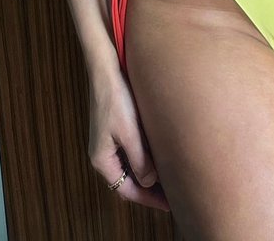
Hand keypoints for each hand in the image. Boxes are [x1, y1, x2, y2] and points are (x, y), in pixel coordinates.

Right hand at [88, 66, 169, 211]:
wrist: (106, 69)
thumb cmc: (116, 98)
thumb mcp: (130, 133)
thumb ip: (140, 160)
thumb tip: (149, 182)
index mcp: (102, 159)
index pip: (126, 190)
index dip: (148, 199)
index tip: (168, 205)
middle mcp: (102, 154)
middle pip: (127, 181)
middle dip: (149, 190)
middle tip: (172, 195)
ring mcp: (107, 142)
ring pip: (129, 167)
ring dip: (147, 174)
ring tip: (169, 178)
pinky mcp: (114, 129)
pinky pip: (129, 152)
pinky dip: (144, 159)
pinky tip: (159, 156)